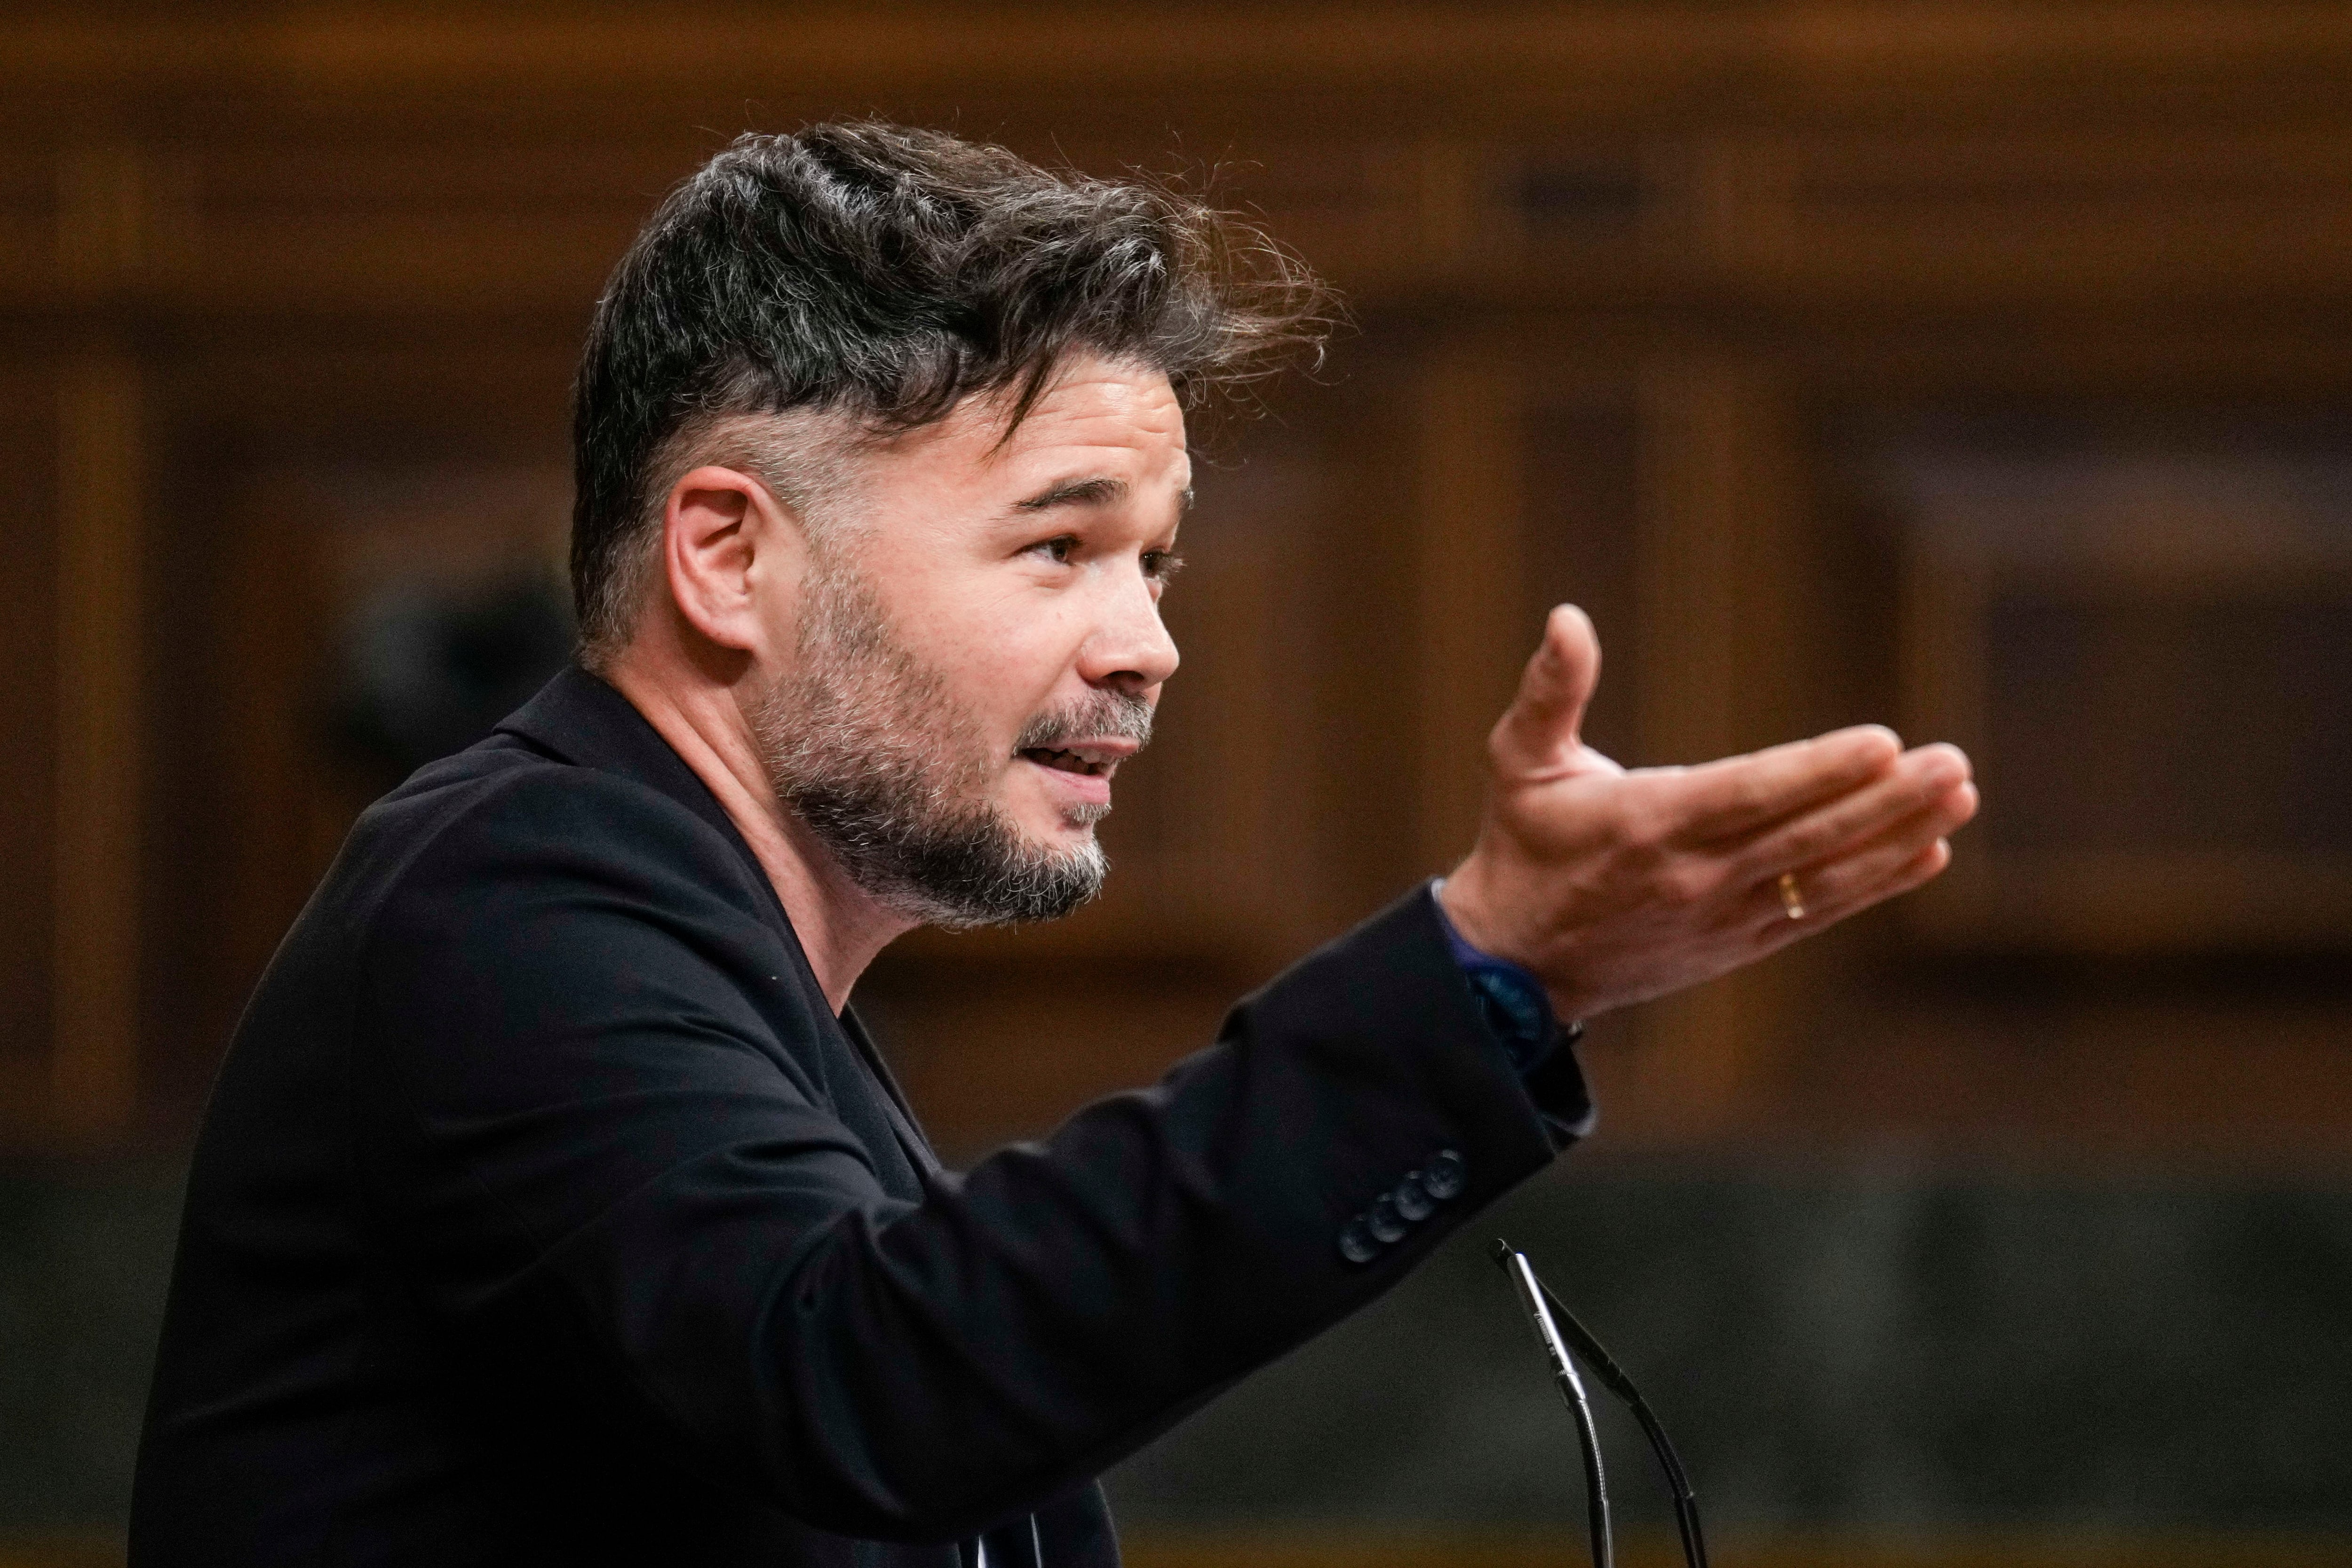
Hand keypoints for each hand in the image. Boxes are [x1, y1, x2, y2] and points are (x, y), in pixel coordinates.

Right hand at [1438, 606, 1978, 1019]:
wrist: (1517, 967)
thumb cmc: (1523, 846)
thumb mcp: (1518, 762)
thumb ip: (1549, 690)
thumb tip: (1565, 618)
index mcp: (1646, 824)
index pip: (1748, 794)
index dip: (1818, 771)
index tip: (1883, 744)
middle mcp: (1693, 876)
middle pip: (1805, 836)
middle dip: (1885, 800)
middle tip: (1952, 762)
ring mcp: (1723, 916)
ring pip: (1826, 878)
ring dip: (1897, 837)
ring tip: (1959, 796)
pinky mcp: (1739, 943)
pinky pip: (1820, 913)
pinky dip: (1876, 884)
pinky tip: (1929, 852)